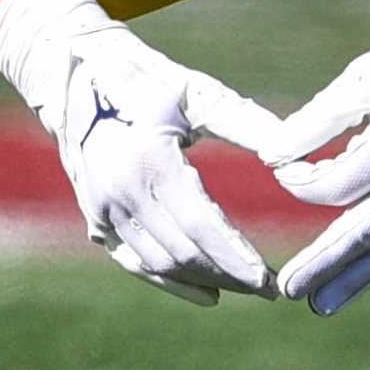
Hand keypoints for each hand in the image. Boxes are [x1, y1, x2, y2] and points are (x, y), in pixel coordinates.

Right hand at [0, 0, 284, 302]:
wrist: (73, 76)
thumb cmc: (145, 78)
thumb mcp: (198, 93)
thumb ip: (247, 124)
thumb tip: (296, 157)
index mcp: (149, 159)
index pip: (202, 225)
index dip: (238, 257)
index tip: (272, 280)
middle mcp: (120, 191)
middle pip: (184, 252)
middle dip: (230, 275)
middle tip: (270, 289)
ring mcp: (102, 209)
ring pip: (160, 263)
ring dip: (205, 280)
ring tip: (244, 288)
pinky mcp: (94, 218)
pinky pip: (135, 263)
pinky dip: (170, 283)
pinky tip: (207, 294)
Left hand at [268, 0, 369, 315]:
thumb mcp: (364, 78)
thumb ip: (316, 121)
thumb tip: (269, 156)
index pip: (339, 184)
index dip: (302, 185)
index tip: (282, 173)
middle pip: (365, 231)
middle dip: (324, 263)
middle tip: (288, 290)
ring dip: (354, 279)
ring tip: (318, 305)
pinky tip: (356, 284)